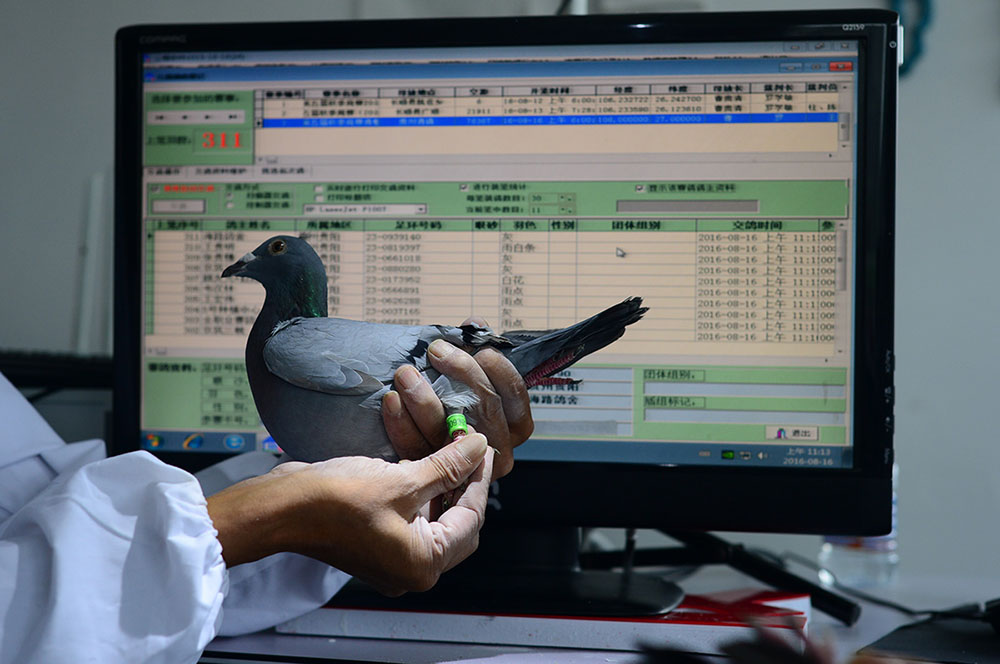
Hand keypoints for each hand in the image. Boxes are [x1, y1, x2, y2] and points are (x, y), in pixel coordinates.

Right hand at [206, 433, 493, 595]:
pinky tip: (419, 457)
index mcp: (423, 563)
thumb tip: (480, 446)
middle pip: (456, 520)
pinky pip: (409, 512)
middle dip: (462, 481)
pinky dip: (417, 486)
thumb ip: (447, 465)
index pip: (471, 518)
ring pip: (433, 514)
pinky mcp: (375, 538)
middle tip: (467, 447)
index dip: (478, 477)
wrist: (280, 507)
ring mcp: (391, 554)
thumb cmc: (336, 500)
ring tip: (446, 445)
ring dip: (440, 480)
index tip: (483, 445)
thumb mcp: (402, 480)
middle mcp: (410, 566)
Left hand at [382, 317, 533, 478]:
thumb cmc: (452, 399)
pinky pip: (416, 449)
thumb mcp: (470, 377)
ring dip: (424, 399)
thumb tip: (474, 324)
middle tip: (436, 351)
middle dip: (460, 375)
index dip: (498, 369)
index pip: (514, 396)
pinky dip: (401, 424)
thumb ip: (474, 352)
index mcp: (513, 425)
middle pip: (484, 410)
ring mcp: (463, 467)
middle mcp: (494, 449)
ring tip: (406, 374)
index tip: (478, 349)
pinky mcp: (431, 476)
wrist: (416, 457)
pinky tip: (391, 401)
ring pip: (448, 433)